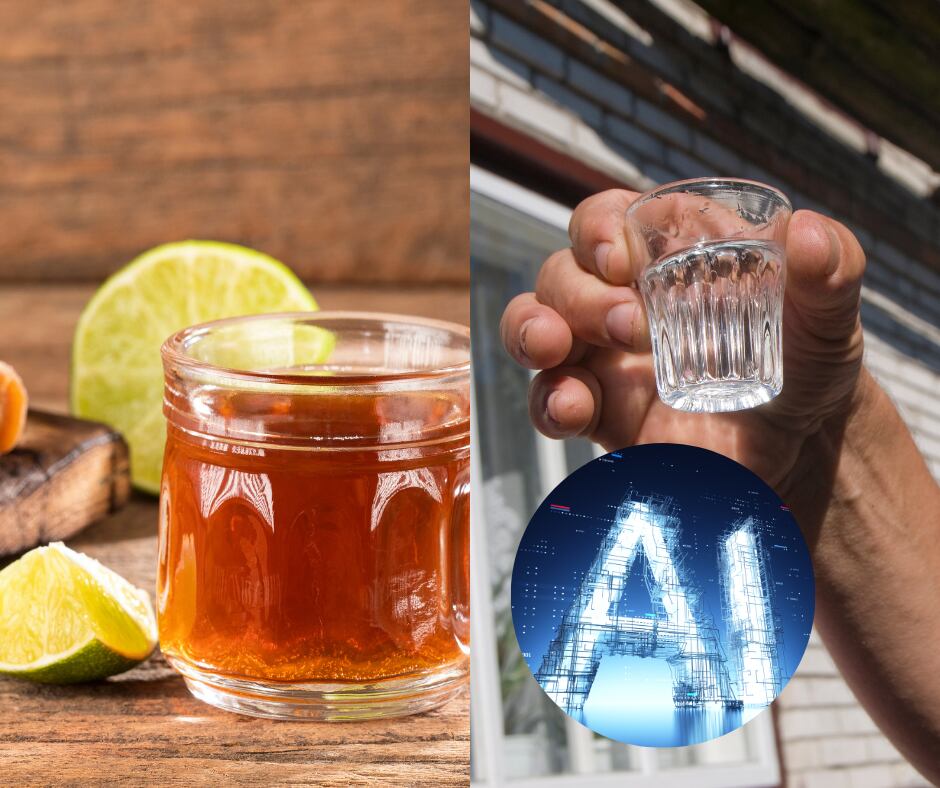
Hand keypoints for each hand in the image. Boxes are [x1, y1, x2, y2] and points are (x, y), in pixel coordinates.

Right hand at [500, 188, 866, 539]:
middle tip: (630, 325)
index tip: (621, 260)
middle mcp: (623, 299)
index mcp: (665, 257)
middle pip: (562, 272)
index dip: (598, 229)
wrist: (799, 453)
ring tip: (556, 350)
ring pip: (534, 325)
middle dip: (579, 293)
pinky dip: (549, 400)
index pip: (607, 220)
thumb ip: (831, 272)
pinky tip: (573, 409)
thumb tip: (808, 233)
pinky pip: (548, 400)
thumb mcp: (829, 317)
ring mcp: (604, 358)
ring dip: (532, 330)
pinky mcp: (599, 414)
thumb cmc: (807, 365)